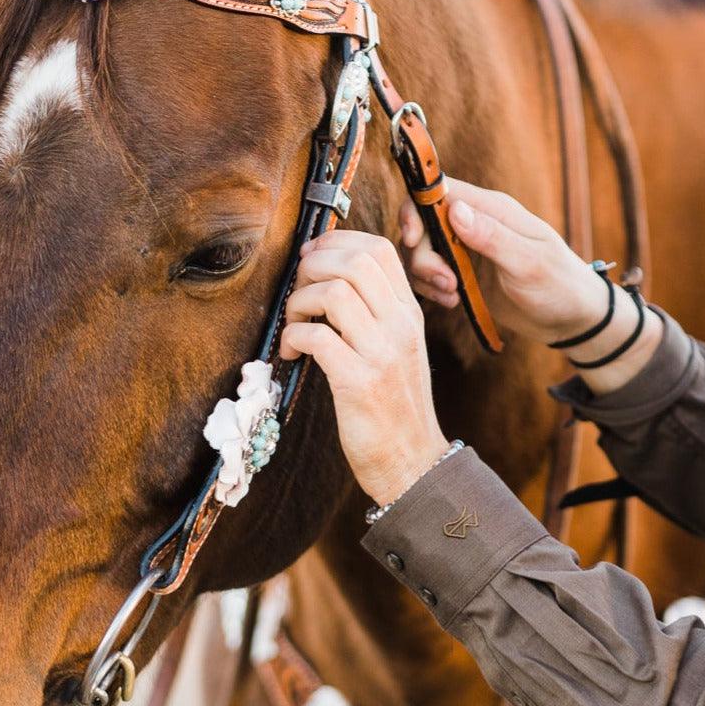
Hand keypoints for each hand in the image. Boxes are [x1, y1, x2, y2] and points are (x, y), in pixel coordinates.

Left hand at [279, 230, 449, 507]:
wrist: (413, 462)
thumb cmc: (394, 407)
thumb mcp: (396, 349)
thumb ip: (374, 313)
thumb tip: (329, 279)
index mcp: (409, 314)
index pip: (379, 250)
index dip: (337, 243)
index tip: (311, 258)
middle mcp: (401, 326)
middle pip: (355, 262)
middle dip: (313, 267)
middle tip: (297, 292)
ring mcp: (383, 354)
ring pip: (334, 293)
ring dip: (300, 301)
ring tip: (293, 323)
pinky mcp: (360, 383)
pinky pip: (317, 337)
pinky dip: (294, 336)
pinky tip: (292, 351)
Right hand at [401, 178, 608, 341]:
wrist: (571, 318)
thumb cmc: (560, 285)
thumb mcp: (529, 262)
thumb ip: (492, 236)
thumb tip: (455, 209)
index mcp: (492, 209)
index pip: (439, 191)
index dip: (416, 210)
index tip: (414, 240)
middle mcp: (475, 224)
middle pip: (423, 224)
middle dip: (423, 255)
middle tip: (446, 283)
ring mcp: (467, 249)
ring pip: (423, 251)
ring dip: (427, 275)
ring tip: (452, 296)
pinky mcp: (463, 274)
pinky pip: (430, 274)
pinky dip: (432, 288)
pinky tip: (453, 302)